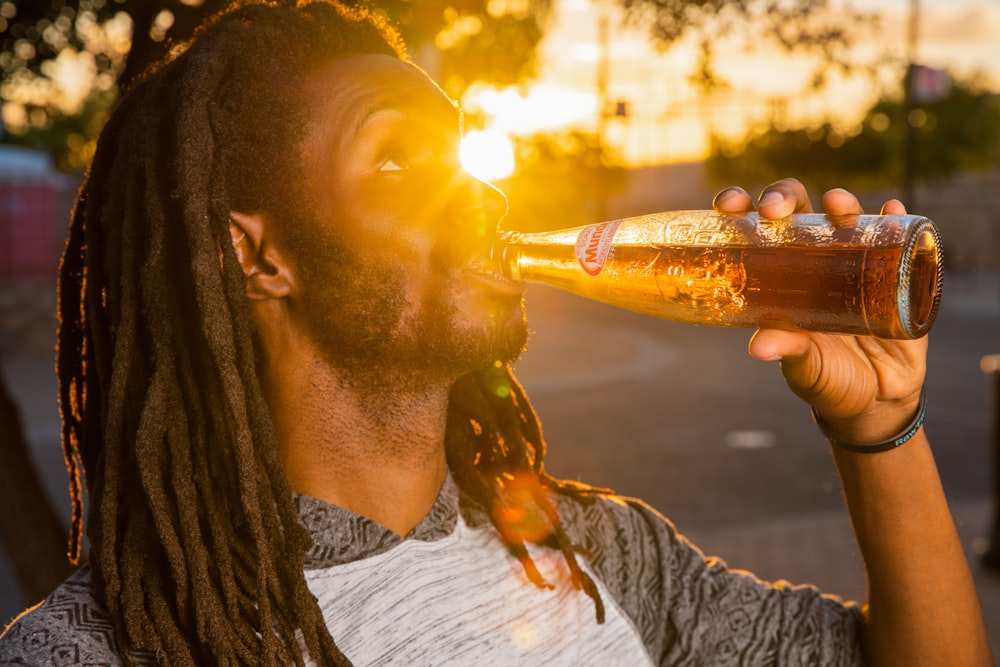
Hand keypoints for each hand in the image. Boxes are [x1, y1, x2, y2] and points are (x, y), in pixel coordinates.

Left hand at [713, 178, 926, 443]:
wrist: (877, 400)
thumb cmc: (827, 378)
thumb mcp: (804, 366)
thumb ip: (787, 351)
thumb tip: (758, 347)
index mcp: (778, 276)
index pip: (754, 230)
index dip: (740, 207)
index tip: (728, 206)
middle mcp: (813, 260)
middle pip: (796, 209)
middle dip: (783, 197)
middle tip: (774, 211)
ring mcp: (854, 261)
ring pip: (844, 216)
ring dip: (840, 202)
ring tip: (837, 204)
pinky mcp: (894, 272)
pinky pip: (896, 237)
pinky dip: (895, 219)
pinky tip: (893, 210)